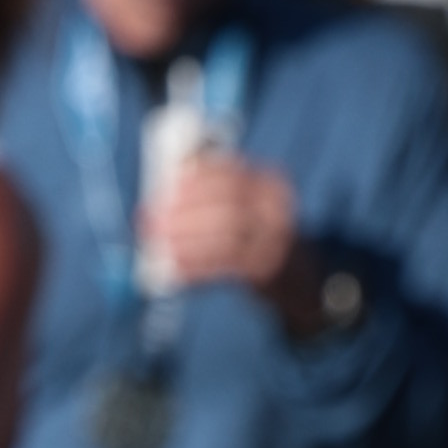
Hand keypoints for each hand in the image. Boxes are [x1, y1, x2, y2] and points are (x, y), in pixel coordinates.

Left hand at [146, 146, 299, 296]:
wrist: (295, 275)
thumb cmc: (254, 236)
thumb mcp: (245, 207)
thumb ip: (211, 196)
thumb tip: (164, 195)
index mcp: (268, 183)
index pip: (229, 173)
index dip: (193, 181)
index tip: (164, 191)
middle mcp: (275, 207)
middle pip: (226, 202)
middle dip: (183, 211)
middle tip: (152, 222)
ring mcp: (274, 238)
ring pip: (225, 234)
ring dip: (185, 239)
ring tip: (159, 243)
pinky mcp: (266, 268)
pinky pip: (225, 265)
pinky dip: (196, 266)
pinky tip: (175, 269)